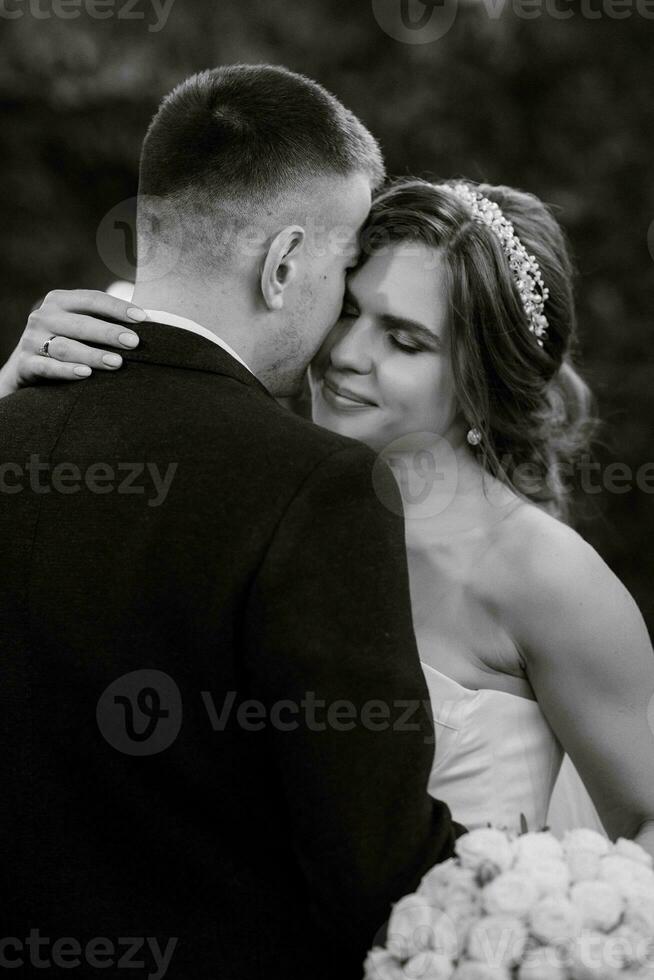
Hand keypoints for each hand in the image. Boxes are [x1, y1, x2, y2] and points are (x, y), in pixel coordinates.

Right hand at [0, 289, 145, 396]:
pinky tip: (86, 374)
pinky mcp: (25, 364)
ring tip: (117, 363)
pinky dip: (67, 370)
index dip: (117, 308)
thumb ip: (104, 321)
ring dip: (93, 354)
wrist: (25, 368)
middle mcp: (43, 317)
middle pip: (80, 323)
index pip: (91, 299)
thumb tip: (151, 323)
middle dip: (109, 332)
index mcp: (59, 301)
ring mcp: (32, 340)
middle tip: (134, 342)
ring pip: (65, 347)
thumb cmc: (67, 343)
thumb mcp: (79, 326)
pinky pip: (48, 367)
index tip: (143, 318)